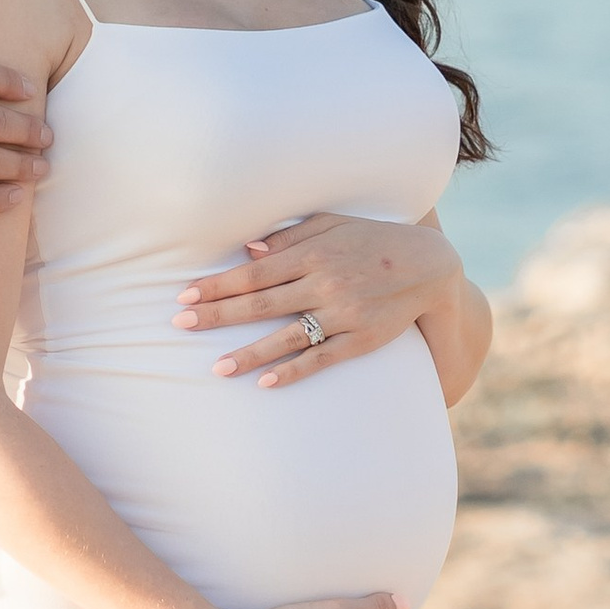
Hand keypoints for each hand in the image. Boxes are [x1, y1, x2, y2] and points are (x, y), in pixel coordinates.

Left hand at [176, 212, 458, 386]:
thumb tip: (249, 249)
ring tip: (216, 368)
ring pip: (286, 336)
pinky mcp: (361, 340)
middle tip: (181, 324)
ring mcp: (343, 314)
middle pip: (260, 302)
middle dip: (218, 314)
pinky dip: (292, 371)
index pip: (254, 272)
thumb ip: (291, 236)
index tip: (186, 294)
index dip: (218, 284)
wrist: (429, 266)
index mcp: (313, 253)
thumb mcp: (334, 225)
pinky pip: (320, 359)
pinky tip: (264, 383)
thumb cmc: (372, 240)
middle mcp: (324, 283)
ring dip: (248, 353)